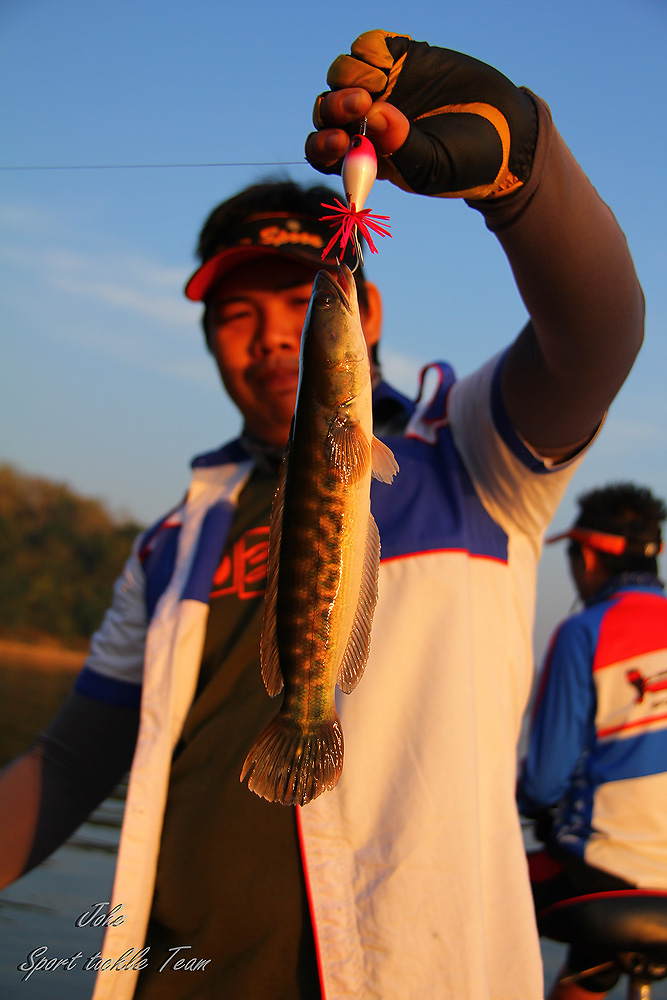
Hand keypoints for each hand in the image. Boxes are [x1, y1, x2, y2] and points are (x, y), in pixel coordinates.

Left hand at [305, 30, 537, 199]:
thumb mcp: (434, 166)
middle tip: (362, 103)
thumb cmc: (466, 163)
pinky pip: (367, 47)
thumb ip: (403, 146)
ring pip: (341, 75)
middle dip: (335, 107)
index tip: (338, 141)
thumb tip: (375, 113)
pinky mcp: (400, 57)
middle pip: (327, 111)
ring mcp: (382, 87)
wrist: (507, 131)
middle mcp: (367, 122)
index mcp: (367, 157)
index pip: (326, 153)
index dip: (323, 146)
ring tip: (380, 83)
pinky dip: (368, 52)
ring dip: (349, 77)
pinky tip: (389, 64)